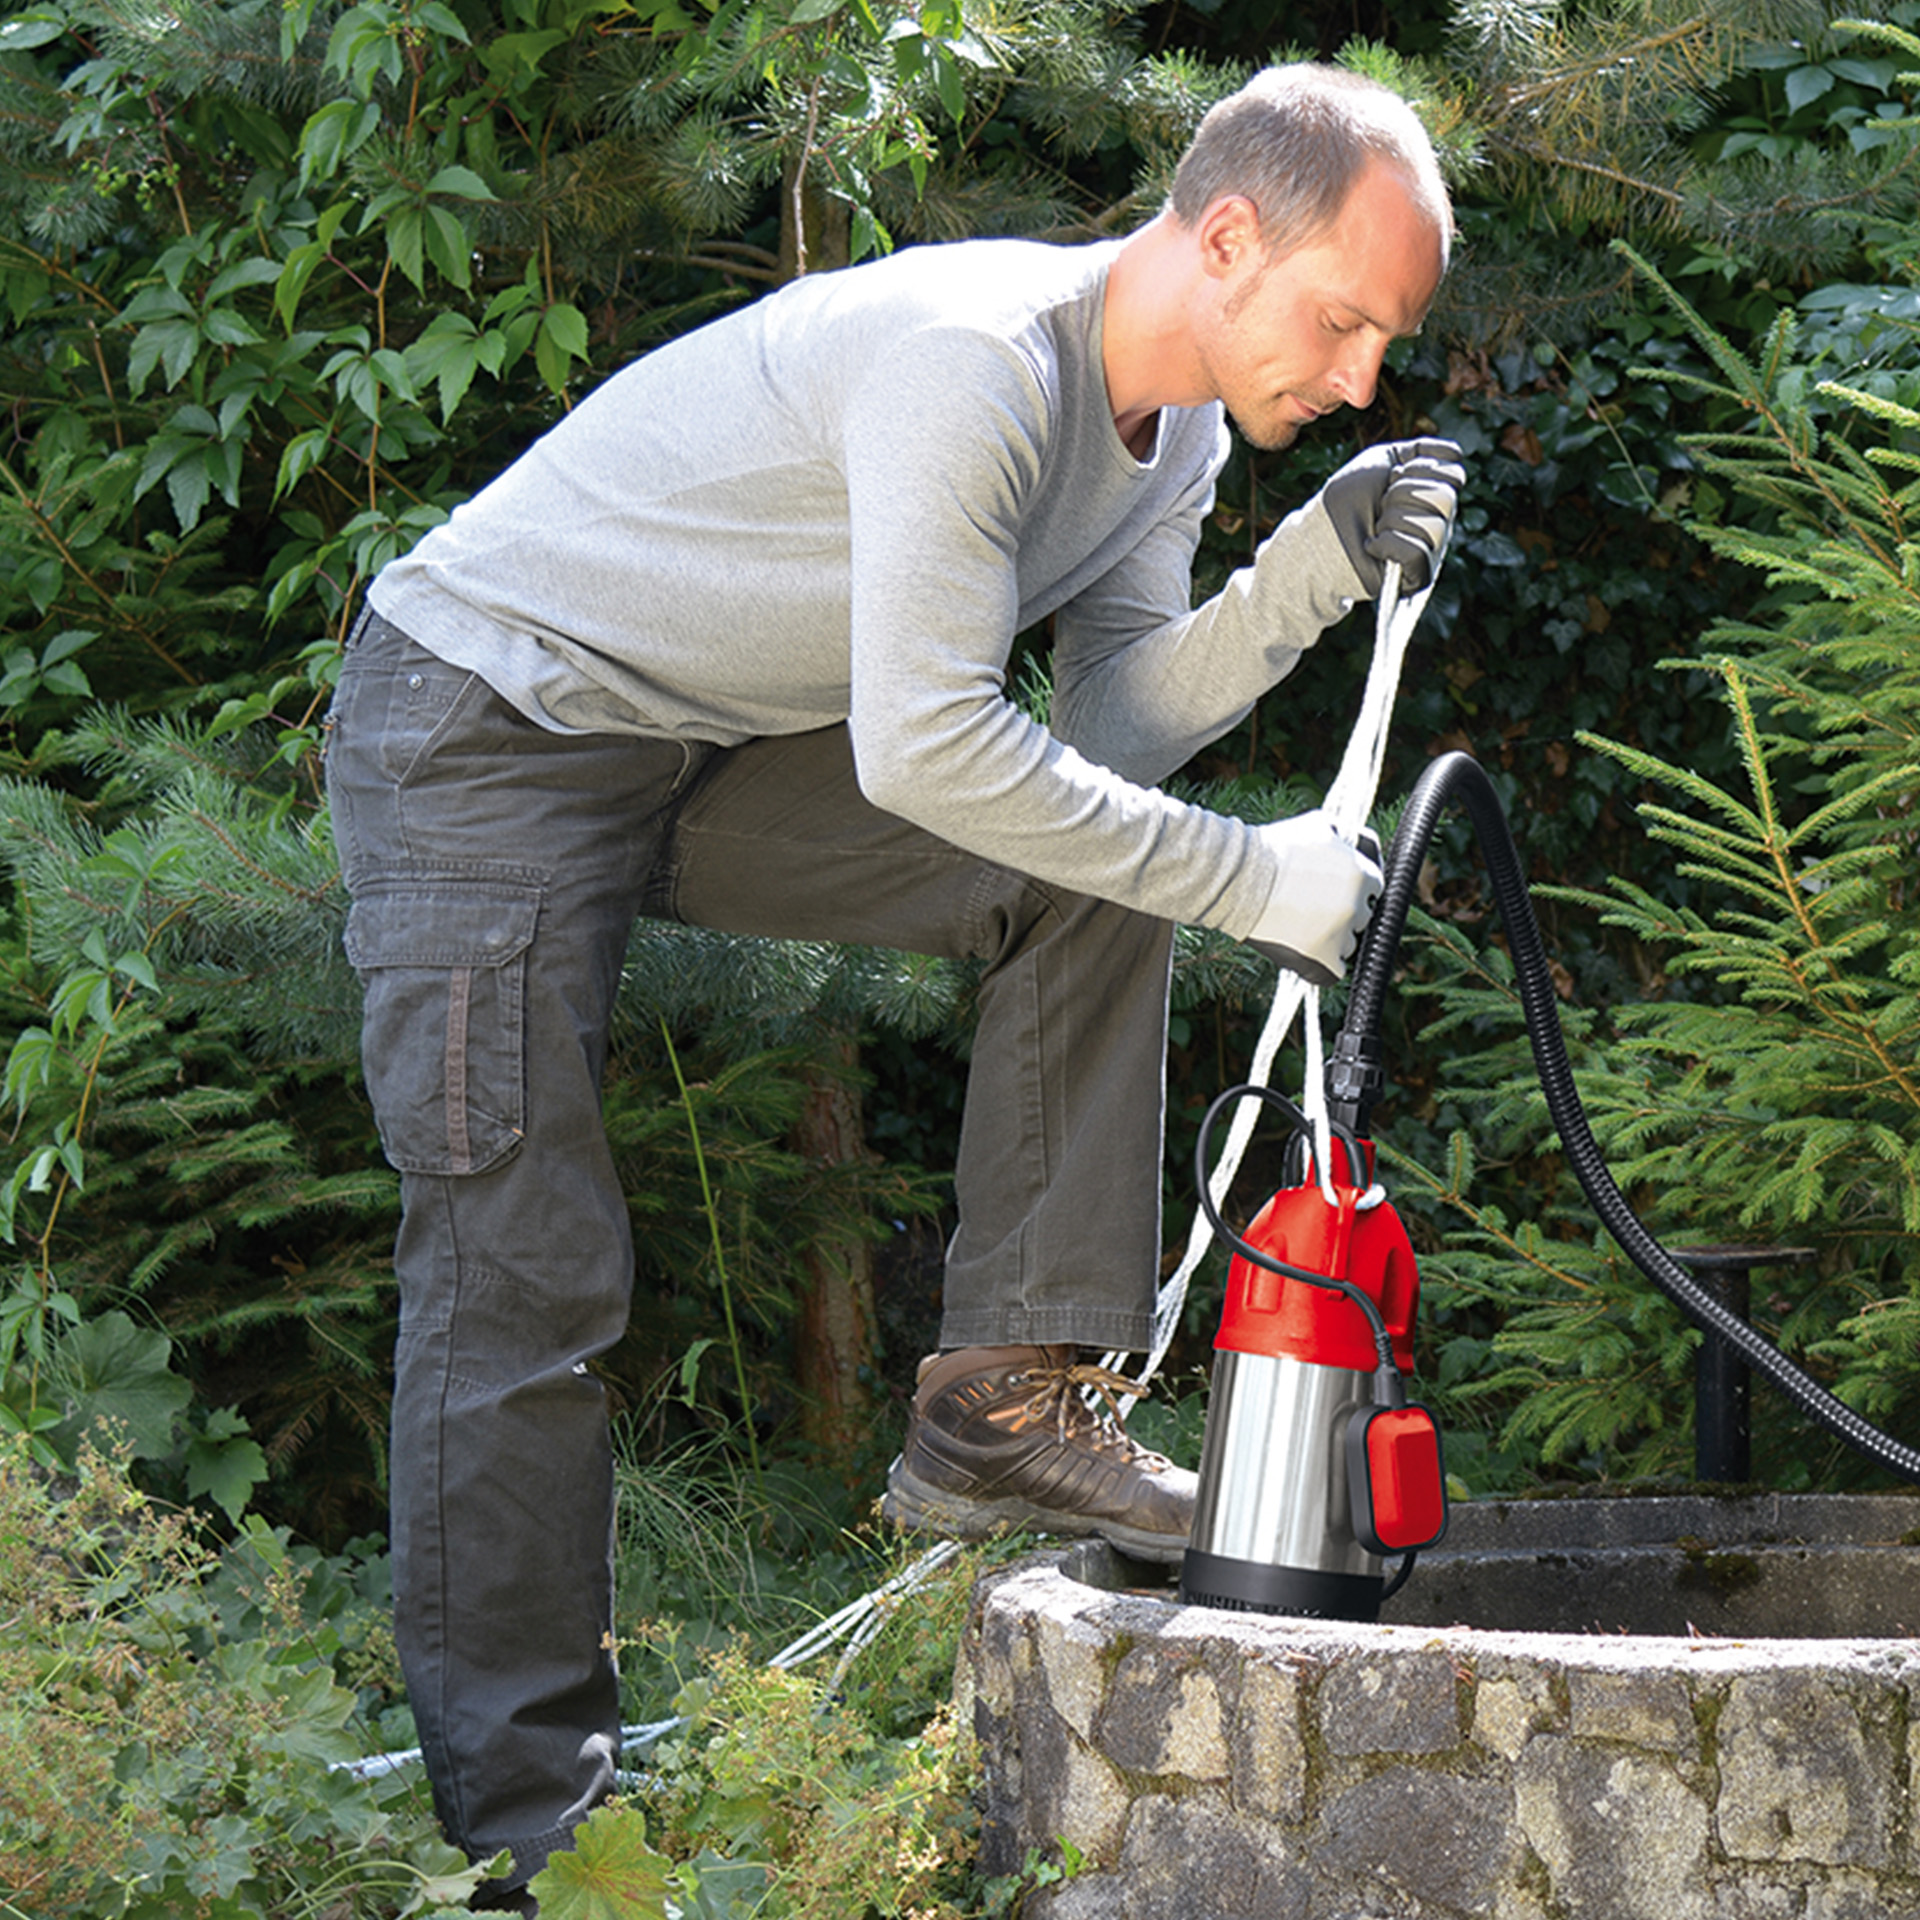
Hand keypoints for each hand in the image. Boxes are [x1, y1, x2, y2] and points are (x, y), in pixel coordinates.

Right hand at [1243, 811, 1383, 984]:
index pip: (1374, 888)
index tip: (1331, 888)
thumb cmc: (1274, 848)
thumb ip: (1355, 838)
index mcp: (1362, 875)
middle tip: (1311, 904)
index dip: (1353, 887)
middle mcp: (1356, 907)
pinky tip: (1303, 950)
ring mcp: (1339, 936)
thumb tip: (1368, 848)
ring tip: (1299, 925)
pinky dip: (1322, 965)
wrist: (1237, 877)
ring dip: (1332, 938)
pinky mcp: (1321, 961)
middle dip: (1343, 911)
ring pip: (1348, 944)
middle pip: (1362, 917)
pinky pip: (1334, 972)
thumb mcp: (1321, 825)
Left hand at [1319, 437, 1464, 594]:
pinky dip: (1389, 545)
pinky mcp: (1417, 576)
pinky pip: (1418, 553)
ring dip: (1392, 520)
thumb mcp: (1383, 461)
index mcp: (1435, 494)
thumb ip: (1420, 451)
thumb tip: (1456, 454)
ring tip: (1375, 526)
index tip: (1394, 476)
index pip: (1454, 475)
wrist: (1322, 533)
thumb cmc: (1348, 499)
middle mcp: (1440, 521)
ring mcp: (1431, 550)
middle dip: (1403, 494)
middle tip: (1381, 504)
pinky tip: (1374, 546)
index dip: (1420, 469)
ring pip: (1433, 527)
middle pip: (1446, 499)